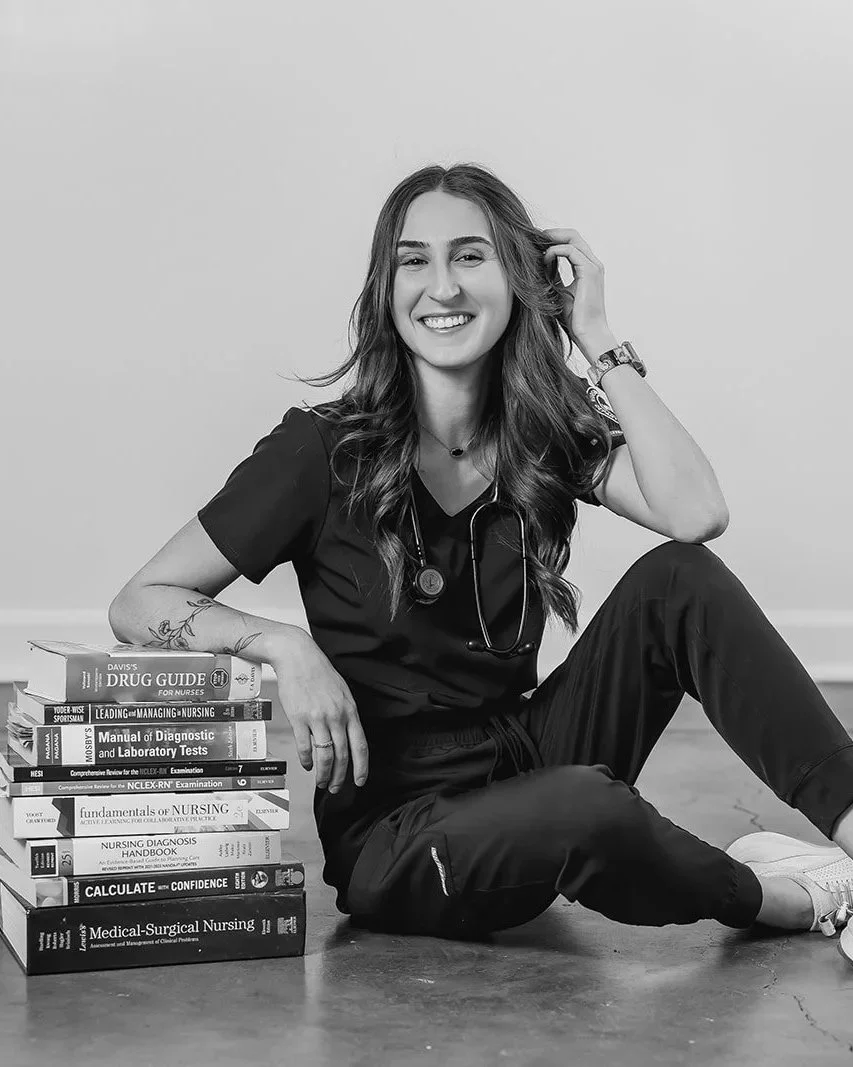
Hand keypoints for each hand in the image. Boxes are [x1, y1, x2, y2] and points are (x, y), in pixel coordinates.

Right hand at [271, 630, 368, 792]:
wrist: (298, 657)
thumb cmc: (320, 673)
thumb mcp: (342, 693)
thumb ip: (345, 715)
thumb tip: (346, 737)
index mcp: (350, 711)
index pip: (360, 746)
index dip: (362, 767)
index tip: (360, 781)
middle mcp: (336, 716)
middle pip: (342, 755)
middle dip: (340, 776)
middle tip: (336, 788)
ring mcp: (317, 718)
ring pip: (325, 755)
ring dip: (324, 773)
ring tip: (321, 782)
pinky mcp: (299, 718)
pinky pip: (304, 747)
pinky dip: (307, 760)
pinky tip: (307, 765)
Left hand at [541, 228, 613, 358]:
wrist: (588, 333)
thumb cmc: (575, 319)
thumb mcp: (559, 292)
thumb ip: (553, 277)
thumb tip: (538, 267)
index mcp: (588, 268)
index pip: (572, 244)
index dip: (554, 240)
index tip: (536, 244)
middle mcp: (593, 264)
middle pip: (573, 235)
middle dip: (552, 234)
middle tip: (533, 239)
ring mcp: (593, 266)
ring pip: (572, 238)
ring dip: (552, 239)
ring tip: (536, 247)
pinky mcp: (589, 271)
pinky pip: (570, 250)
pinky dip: (554, 251)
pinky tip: (544, 260)